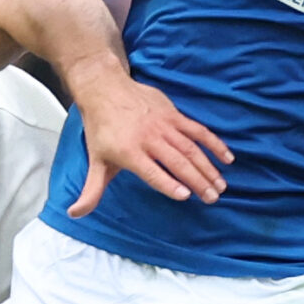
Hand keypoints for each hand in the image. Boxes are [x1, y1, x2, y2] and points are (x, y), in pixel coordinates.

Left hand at [67, 79, 231, 214]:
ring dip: (208, 167)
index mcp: (129, 151)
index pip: (151, 171)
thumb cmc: (101, 129)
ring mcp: (164, 125)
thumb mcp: (96, 161)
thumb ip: (91, 191)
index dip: (167, 183)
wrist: (105, 89)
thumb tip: (76, 214)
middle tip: (212, 198)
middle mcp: (148, 138)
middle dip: (197, 180)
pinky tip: (227, 158)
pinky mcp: (174, 115)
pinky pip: (198, 130)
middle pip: (177, 161)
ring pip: (191, 148)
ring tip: (220, 186)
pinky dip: (214, 144)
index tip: (184, 195)